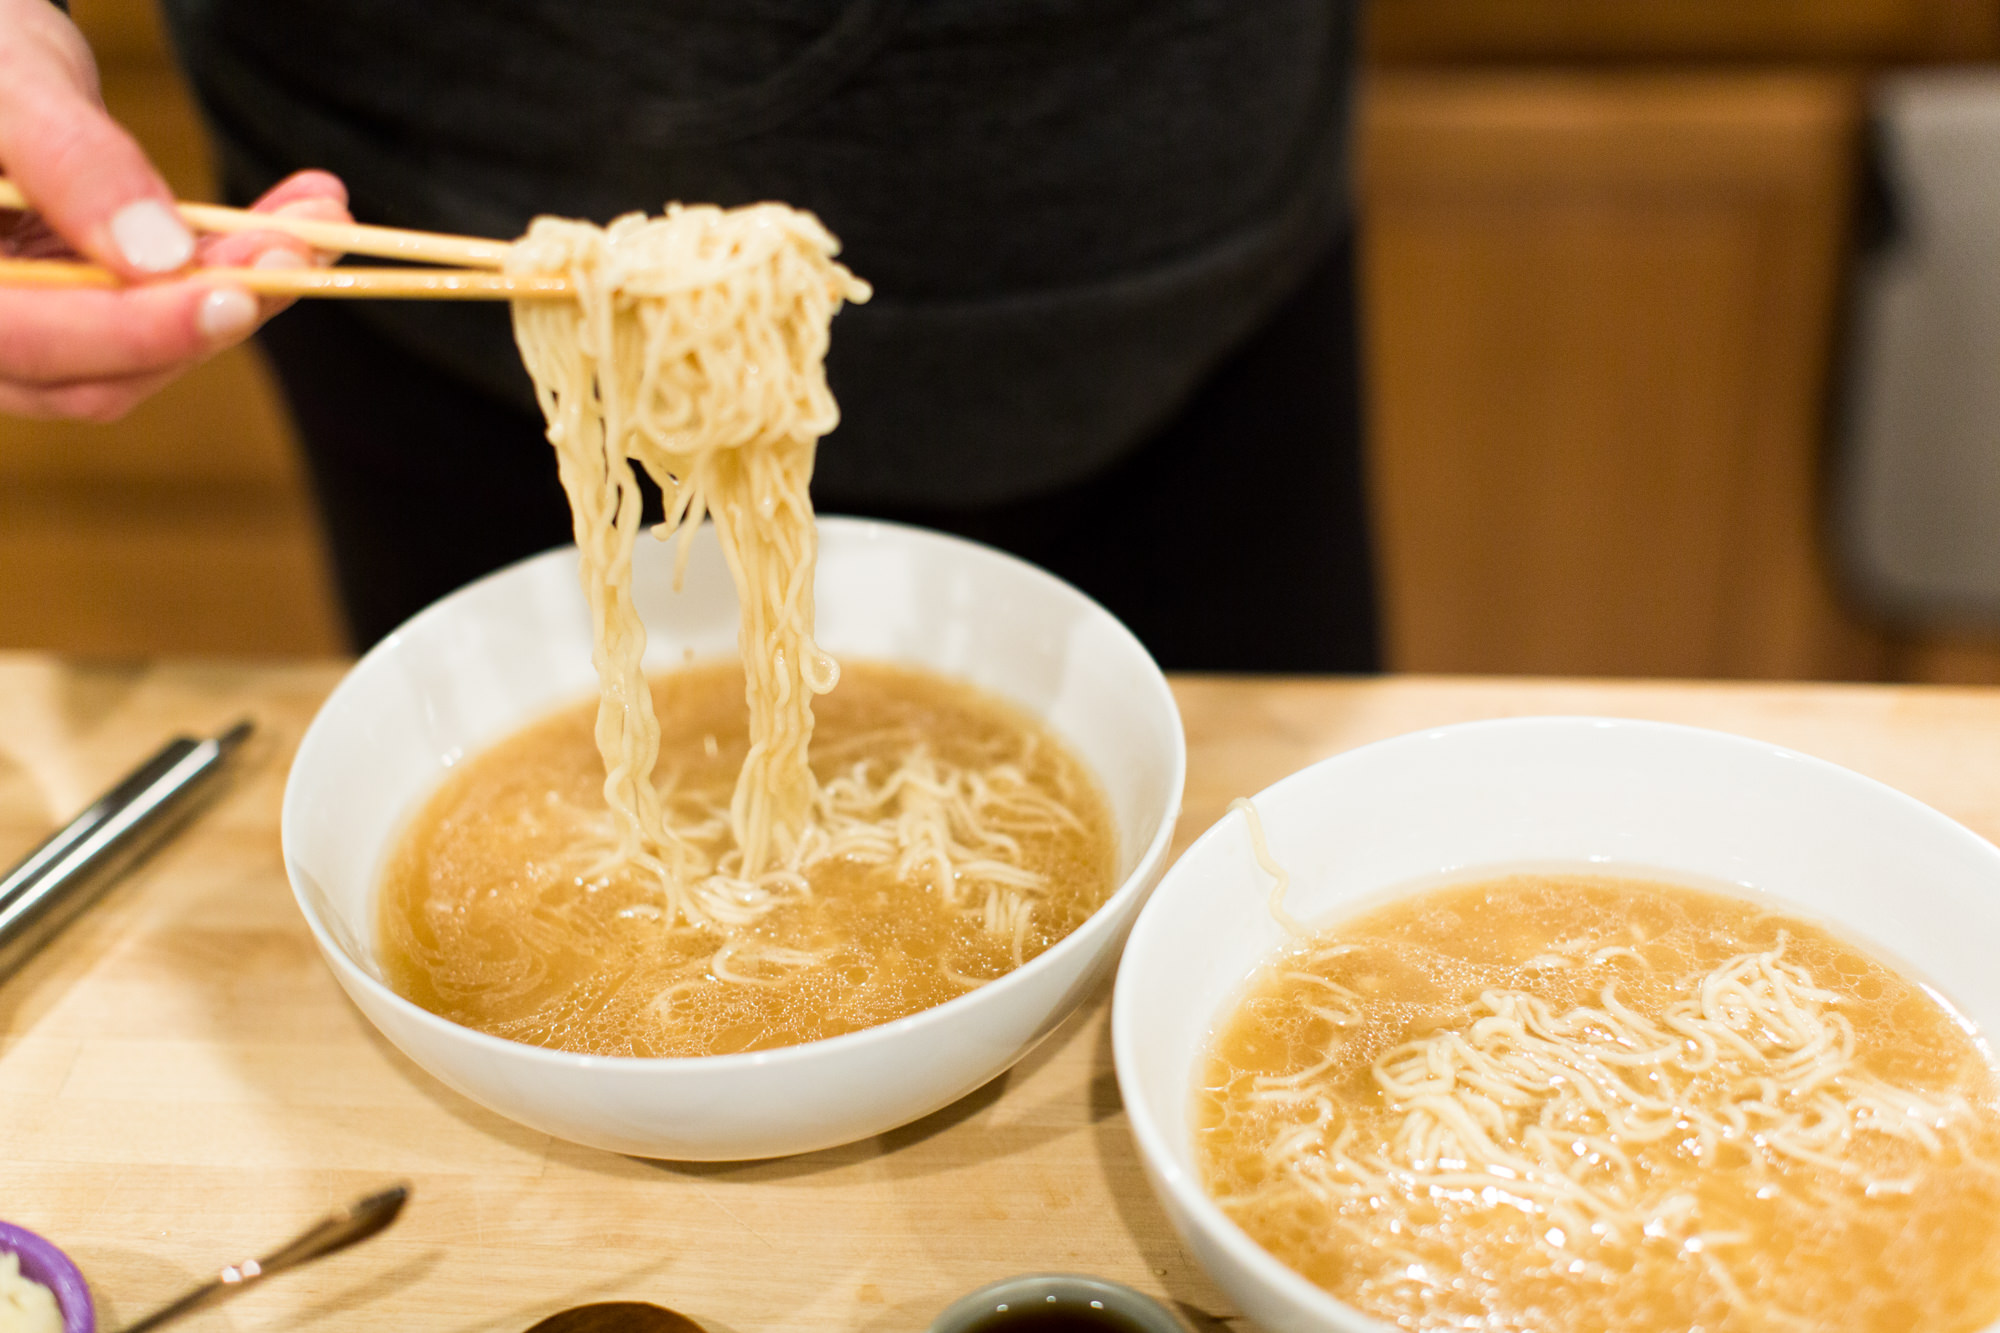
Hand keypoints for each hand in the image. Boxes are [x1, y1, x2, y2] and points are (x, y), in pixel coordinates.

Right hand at [0, 0, 350, 420]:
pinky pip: (166, 320)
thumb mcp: (12, 87)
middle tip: (307, 246)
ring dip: (247, 289)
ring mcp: (29, 339)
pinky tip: (297, 222)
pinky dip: (235, 272)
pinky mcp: (84, 321)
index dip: (134, 333)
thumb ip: (68, 164)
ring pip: (147, 356)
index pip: (25, 342)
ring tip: (320, 218)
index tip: (233, 297)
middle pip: (99, 373)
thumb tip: (158, 258)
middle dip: (218, 309)